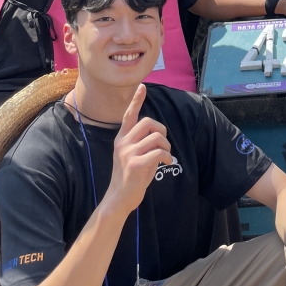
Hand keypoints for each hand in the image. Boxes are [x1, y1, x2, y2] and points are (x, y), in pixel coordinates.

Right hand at [103, 85, 171, 215]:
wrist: (119, 199)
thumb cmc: (130, 178)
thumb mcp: (133, 156)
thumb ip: (142, 143)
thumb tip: (159, 135)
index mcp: (121, 139)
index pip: (129, 115)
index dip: (136, 101)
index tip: (142, 86)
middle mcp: (123, 143)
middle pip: (148, 122)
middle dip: (162, 130)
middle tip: (163, 144)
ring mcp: (128, 153)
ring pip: (157, 137)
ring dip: (166, 147)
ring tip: (164, 157)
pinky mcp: (135, 164)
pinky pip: (159, 152)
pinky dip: (166, 157)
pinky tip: (165, 164)